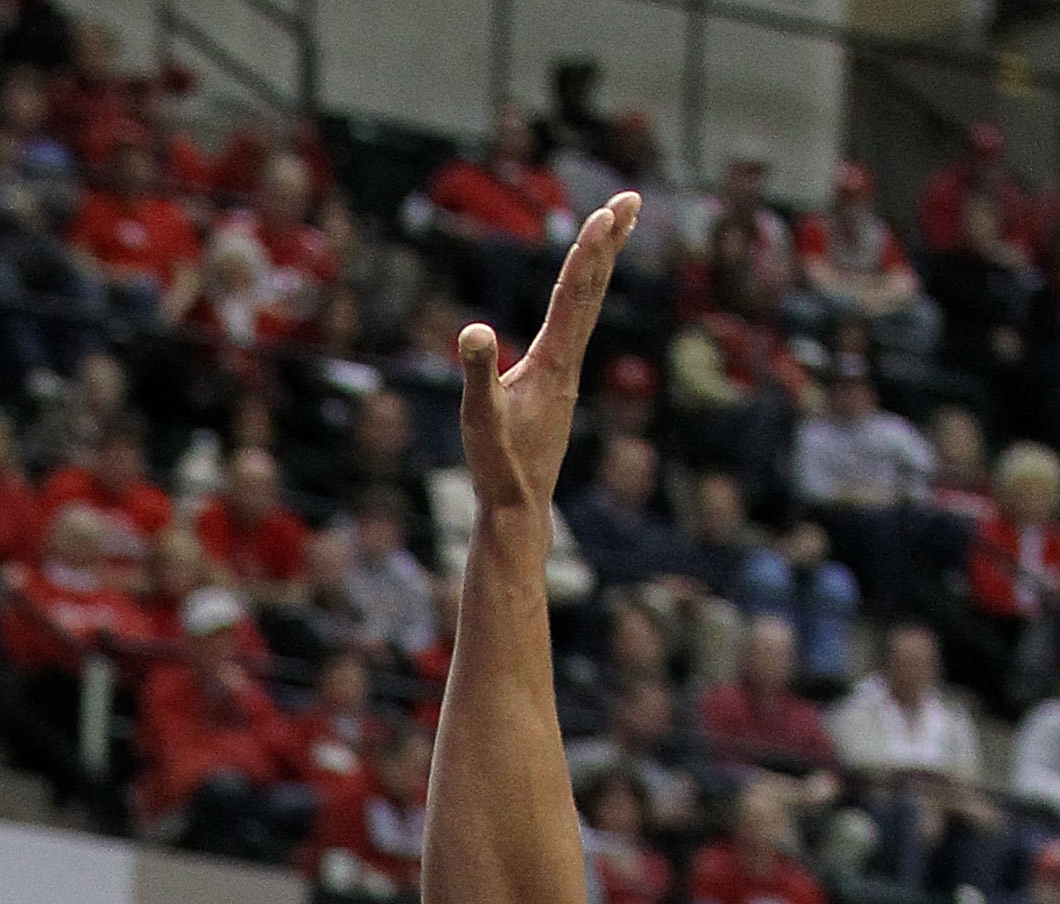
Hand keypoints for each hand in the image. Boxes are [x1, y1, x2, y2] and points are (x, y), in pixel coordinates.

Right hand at [457, 192, 639, 521]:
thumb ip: (479, 374)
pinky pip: (580, 322)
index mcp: (552, 362)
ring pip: (591, 303)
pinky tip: (588, 283)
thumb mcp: (479, 419)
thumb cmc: (497, 464)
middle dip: (610, 242)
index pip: (574, 296)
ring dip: (605, 260)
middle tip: (629, 198)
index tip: (604, 215)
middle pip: (593, 289)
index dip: (588, 253)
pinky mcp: (561, 381)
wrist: (520, 507)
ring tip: (620, 222)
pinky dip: (588, 291)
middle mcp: (569, 361)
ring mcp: (568, 371)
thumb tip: (473, 332)